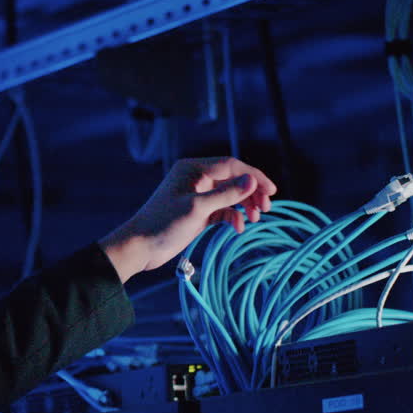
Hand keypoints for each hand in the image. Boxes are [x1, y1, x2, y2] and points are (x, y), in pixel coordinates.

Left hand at [100, 157, 277, 281]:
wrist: (140, 247)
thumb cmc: (163, 224)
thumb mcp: (197, 208)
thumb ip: (226, 195)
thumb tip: (252, 181)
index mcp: (193, 169)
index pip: (231, 165)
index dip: (254, 176)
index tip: (271, 191)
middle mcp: (196, 179)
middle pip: (233, 179)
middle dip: (251, 193)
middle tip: (266, 208)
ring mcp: (197, 196)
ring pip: (229, 195)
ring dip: (244, 205)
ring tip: (255, 219)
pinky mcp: (198, 213)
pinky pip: (222, 210)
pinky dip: (232, 217)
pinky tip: (239, 228)